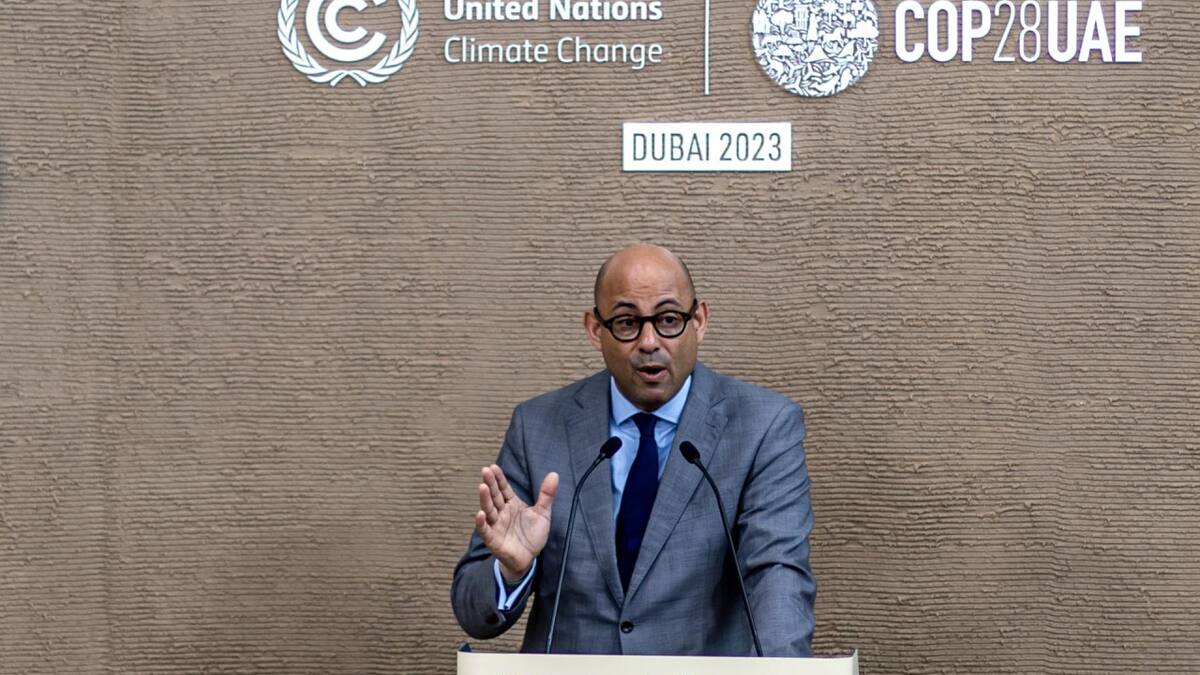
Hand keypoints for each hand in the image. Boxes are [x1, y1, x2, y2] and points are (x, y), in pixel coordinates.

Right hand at [475, 464, 558, 581]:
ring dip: (484, 499)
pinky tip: (480, 514)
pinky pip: (485, 530)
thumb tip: (554, 474)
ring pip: (489, 510)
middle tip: (485, 470)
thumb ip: (546, 494)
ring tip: (482, 486)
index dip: (499, 478)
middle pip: (495, 496)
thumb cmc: (533, 534)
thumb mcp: (543, 513)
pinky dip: (481, 522)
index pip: (504, 488)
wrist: (529, 557)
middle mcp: (502, 512)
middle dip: (490, 483)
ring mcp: (496, 525)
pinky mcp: (493, 539)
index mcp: (512, 504)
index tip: (493, 467)